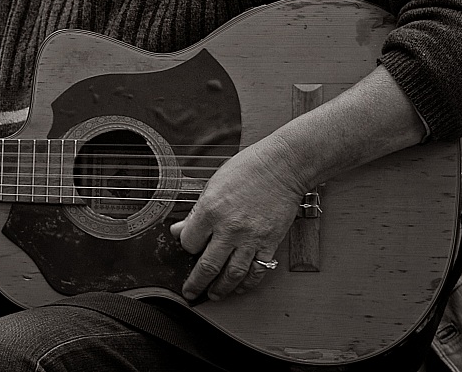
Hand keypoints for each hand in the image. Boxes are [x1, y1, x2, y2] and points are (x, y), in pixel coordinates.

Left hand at [170, 135, 308, 300]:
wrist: (281, 166)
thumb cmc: (247, 170)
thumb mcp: (212, 185)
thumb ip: (196, 212)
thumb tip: (179, 230)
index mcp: (210, 210)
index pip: (189, 242)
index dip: (186, 247)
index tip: (188, 248)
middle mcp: (229, 228)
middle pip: (207, 266)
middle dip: (196, 283)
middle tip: (190, 293)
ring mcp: (251, 238)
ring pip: (232, 275)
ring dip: (221, 290)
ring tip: (213, 295)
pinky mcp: (270, 243)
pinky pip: (257, 271)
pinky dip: (247, 284)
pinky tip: (239, 287)